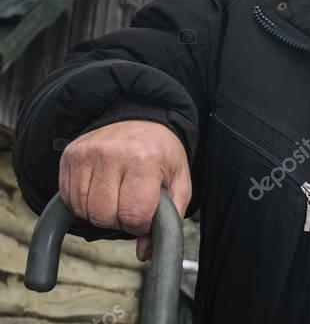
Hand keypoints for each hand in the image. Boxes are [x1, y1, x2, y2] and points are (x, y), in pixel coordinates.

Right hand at [58, 120, 190, 261]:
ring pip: (83, 210)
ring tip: (116, 196)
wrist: (140, 118)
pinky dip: (83, 203)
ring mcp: (87, 153)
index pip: (133, 214)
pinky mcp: (70, 155)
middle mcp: (113, 154)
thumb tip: (144, 253)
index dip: (140, 225)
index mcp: (145, 160)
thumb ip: (169, 219)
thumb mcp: (179, 181)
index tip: (145, 216)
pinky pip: (68, 198)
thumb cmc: (161, 153)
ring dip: (99, 213)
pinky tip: (100, 190)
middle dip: (119, 221)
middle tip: (130, 206)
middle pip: (104, 216)